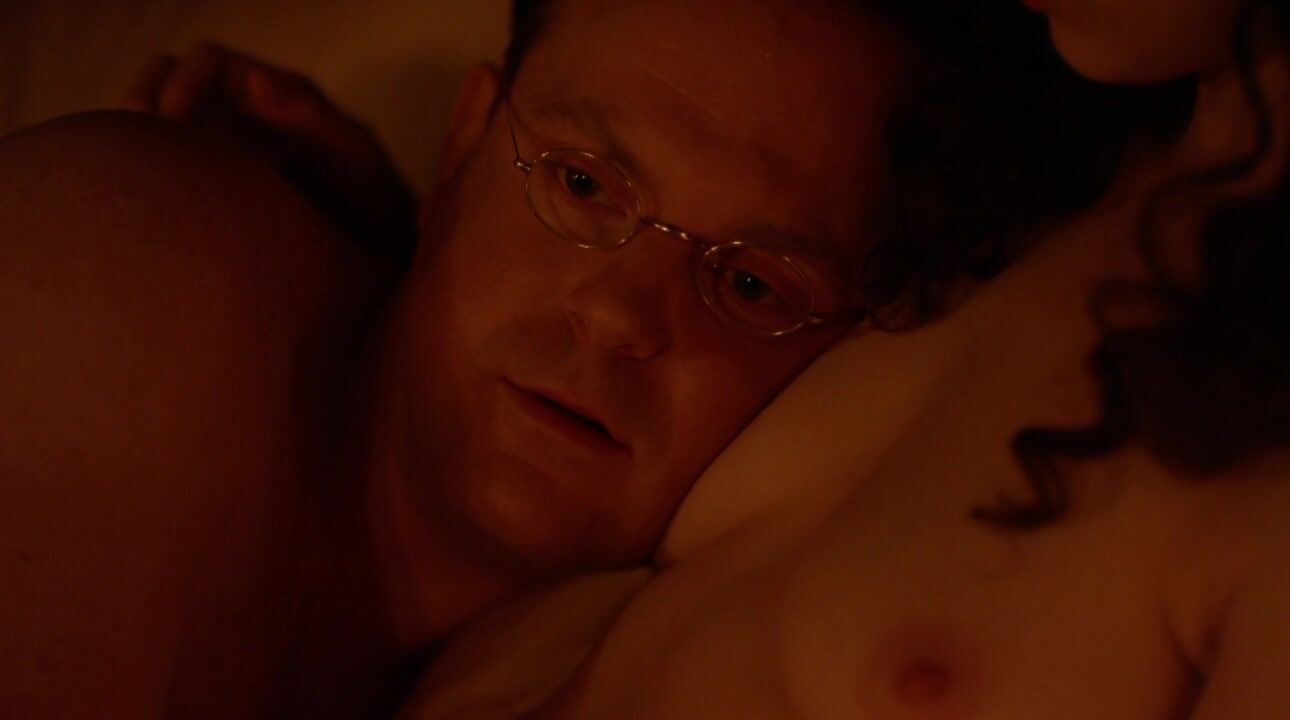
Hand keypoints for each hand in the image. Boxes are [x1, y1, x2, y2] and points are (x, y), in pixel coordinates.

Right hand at [123, 42, 417, 263]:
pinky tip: (147, 200)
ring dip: (139, 137)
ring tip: (130, 168)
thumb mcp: (354, 156)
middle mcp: (240, 111)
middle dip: (146, 98)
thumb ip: (312, 117)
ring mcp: (223, 145)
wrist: (378, 249)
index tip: (171, 120)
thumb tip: (256, 81)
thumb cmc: (372, 197)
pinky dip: (150, 172)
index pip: (208, 62)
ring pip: (160, 122)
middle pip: (169, 79)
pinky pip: (169, 168)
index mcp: (272, 93)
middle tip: (137, 137)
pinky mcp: (212, 184)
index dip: (182, 81)